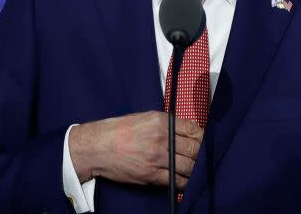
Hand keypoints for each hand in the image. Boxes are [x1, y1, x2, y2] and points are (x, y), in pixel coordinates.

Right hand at [68, 111, 202, 190]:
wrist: (96, 147)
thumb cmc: (117, 131)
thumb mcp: (143, 118)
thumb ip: (165, 124)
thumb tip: (185, 132)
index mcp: (160, 121)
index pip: (193, 129)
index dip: (203, 137)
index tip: (204, 141)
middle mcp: (161, 138)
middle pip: (194, 149)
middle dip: (201, 154)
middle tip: (202, 157)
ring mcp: (156, 158)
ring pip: (188, 167)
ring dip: (194, 169)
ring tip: (195, 169)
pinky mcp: (151, 175)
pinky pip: (176, 181)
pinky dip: (184, 182)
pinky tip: (184, 179)